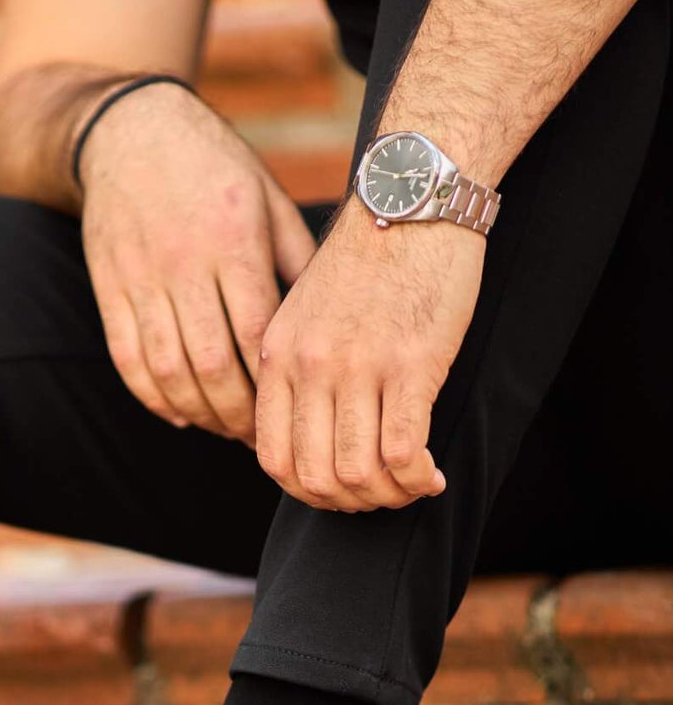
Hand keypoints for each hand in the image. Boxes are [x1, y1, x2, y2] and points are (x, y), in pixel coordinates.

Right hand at [80, 83, 315, 440]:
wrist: (132, 133)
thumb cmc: (216, 167)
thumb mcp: (269, 200)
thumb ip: (297, 262)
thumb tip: (326, 327)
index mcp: (233, 240)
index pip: (257, 334)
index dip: (274, 385)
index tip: (292, 410)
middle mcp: (184, 262)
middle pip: (212, 363)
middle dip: (238, 412)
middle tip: (259, 438)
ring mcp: (141, 278)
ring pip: (167, 368)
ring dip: (199, 411)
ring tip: (224, 428)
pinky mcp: (109, 288)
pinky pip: (127, 358)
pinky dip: (153, 396)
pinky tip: (180, 414)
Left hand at [255, 206, 485, 509]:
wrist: (413, 201)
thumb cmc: (368, 260)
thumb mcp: (307, 312)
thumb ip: (299, 369)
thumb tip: (309, 435)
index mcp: (278, 356)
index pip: (273, 458)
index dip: (306, 492)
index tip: (338, 489)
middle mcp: (311, 367)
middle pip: (315, 477)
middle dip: (350, 503)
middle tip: (379, 495)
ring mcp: (359, 367)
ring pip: (358, 473)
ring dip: (387, 496)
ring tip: (409, 485)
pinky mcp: (412, 364)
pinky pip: (403, 452)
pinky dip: (416, 479)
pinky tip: (432, 476)